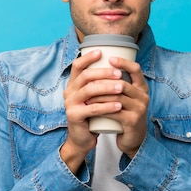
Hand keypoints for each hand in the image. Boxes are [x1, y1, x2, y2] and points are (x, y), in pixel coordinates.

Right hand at [60, 49, 124, 171]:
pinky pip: (92, 109)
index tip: (101, 52)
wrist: (82, 138)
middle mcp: (69, 91)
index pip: (77, 66)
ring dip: (107, 88)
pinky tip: (118, 106)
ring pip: (89, 91)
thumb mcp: (93, 96)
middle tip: (119, 73)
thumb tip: (115, 65)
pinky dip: (106, 106)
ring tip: (121, 88)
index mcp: (73, 84)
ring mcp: (70, 104)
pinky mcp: (74, 116)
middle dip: (103, 73)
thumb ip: (97, 83)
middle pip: (85, 76)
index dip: (88, 57)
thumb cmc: (91, 114)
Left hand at [82, 55, 148, 158]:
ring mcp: (139, 109)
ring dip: (99, 95)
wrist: (132, 139)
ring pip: (116, 97)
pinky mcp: (133, 121)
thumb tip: (100, 64)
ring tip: (86, 93)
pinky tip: (91, 107)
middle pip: (122, 83)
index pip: (136, 69)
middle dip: (103, 81)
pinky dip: (101, 108)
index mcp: (142, 88)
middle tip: (87, 80)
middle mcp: (144, 96)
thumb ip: (118, 84)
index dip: (124, 62)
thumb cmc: (125, 115)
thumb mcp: (125, 98)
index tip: (109, 58)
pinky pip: (115, 111)